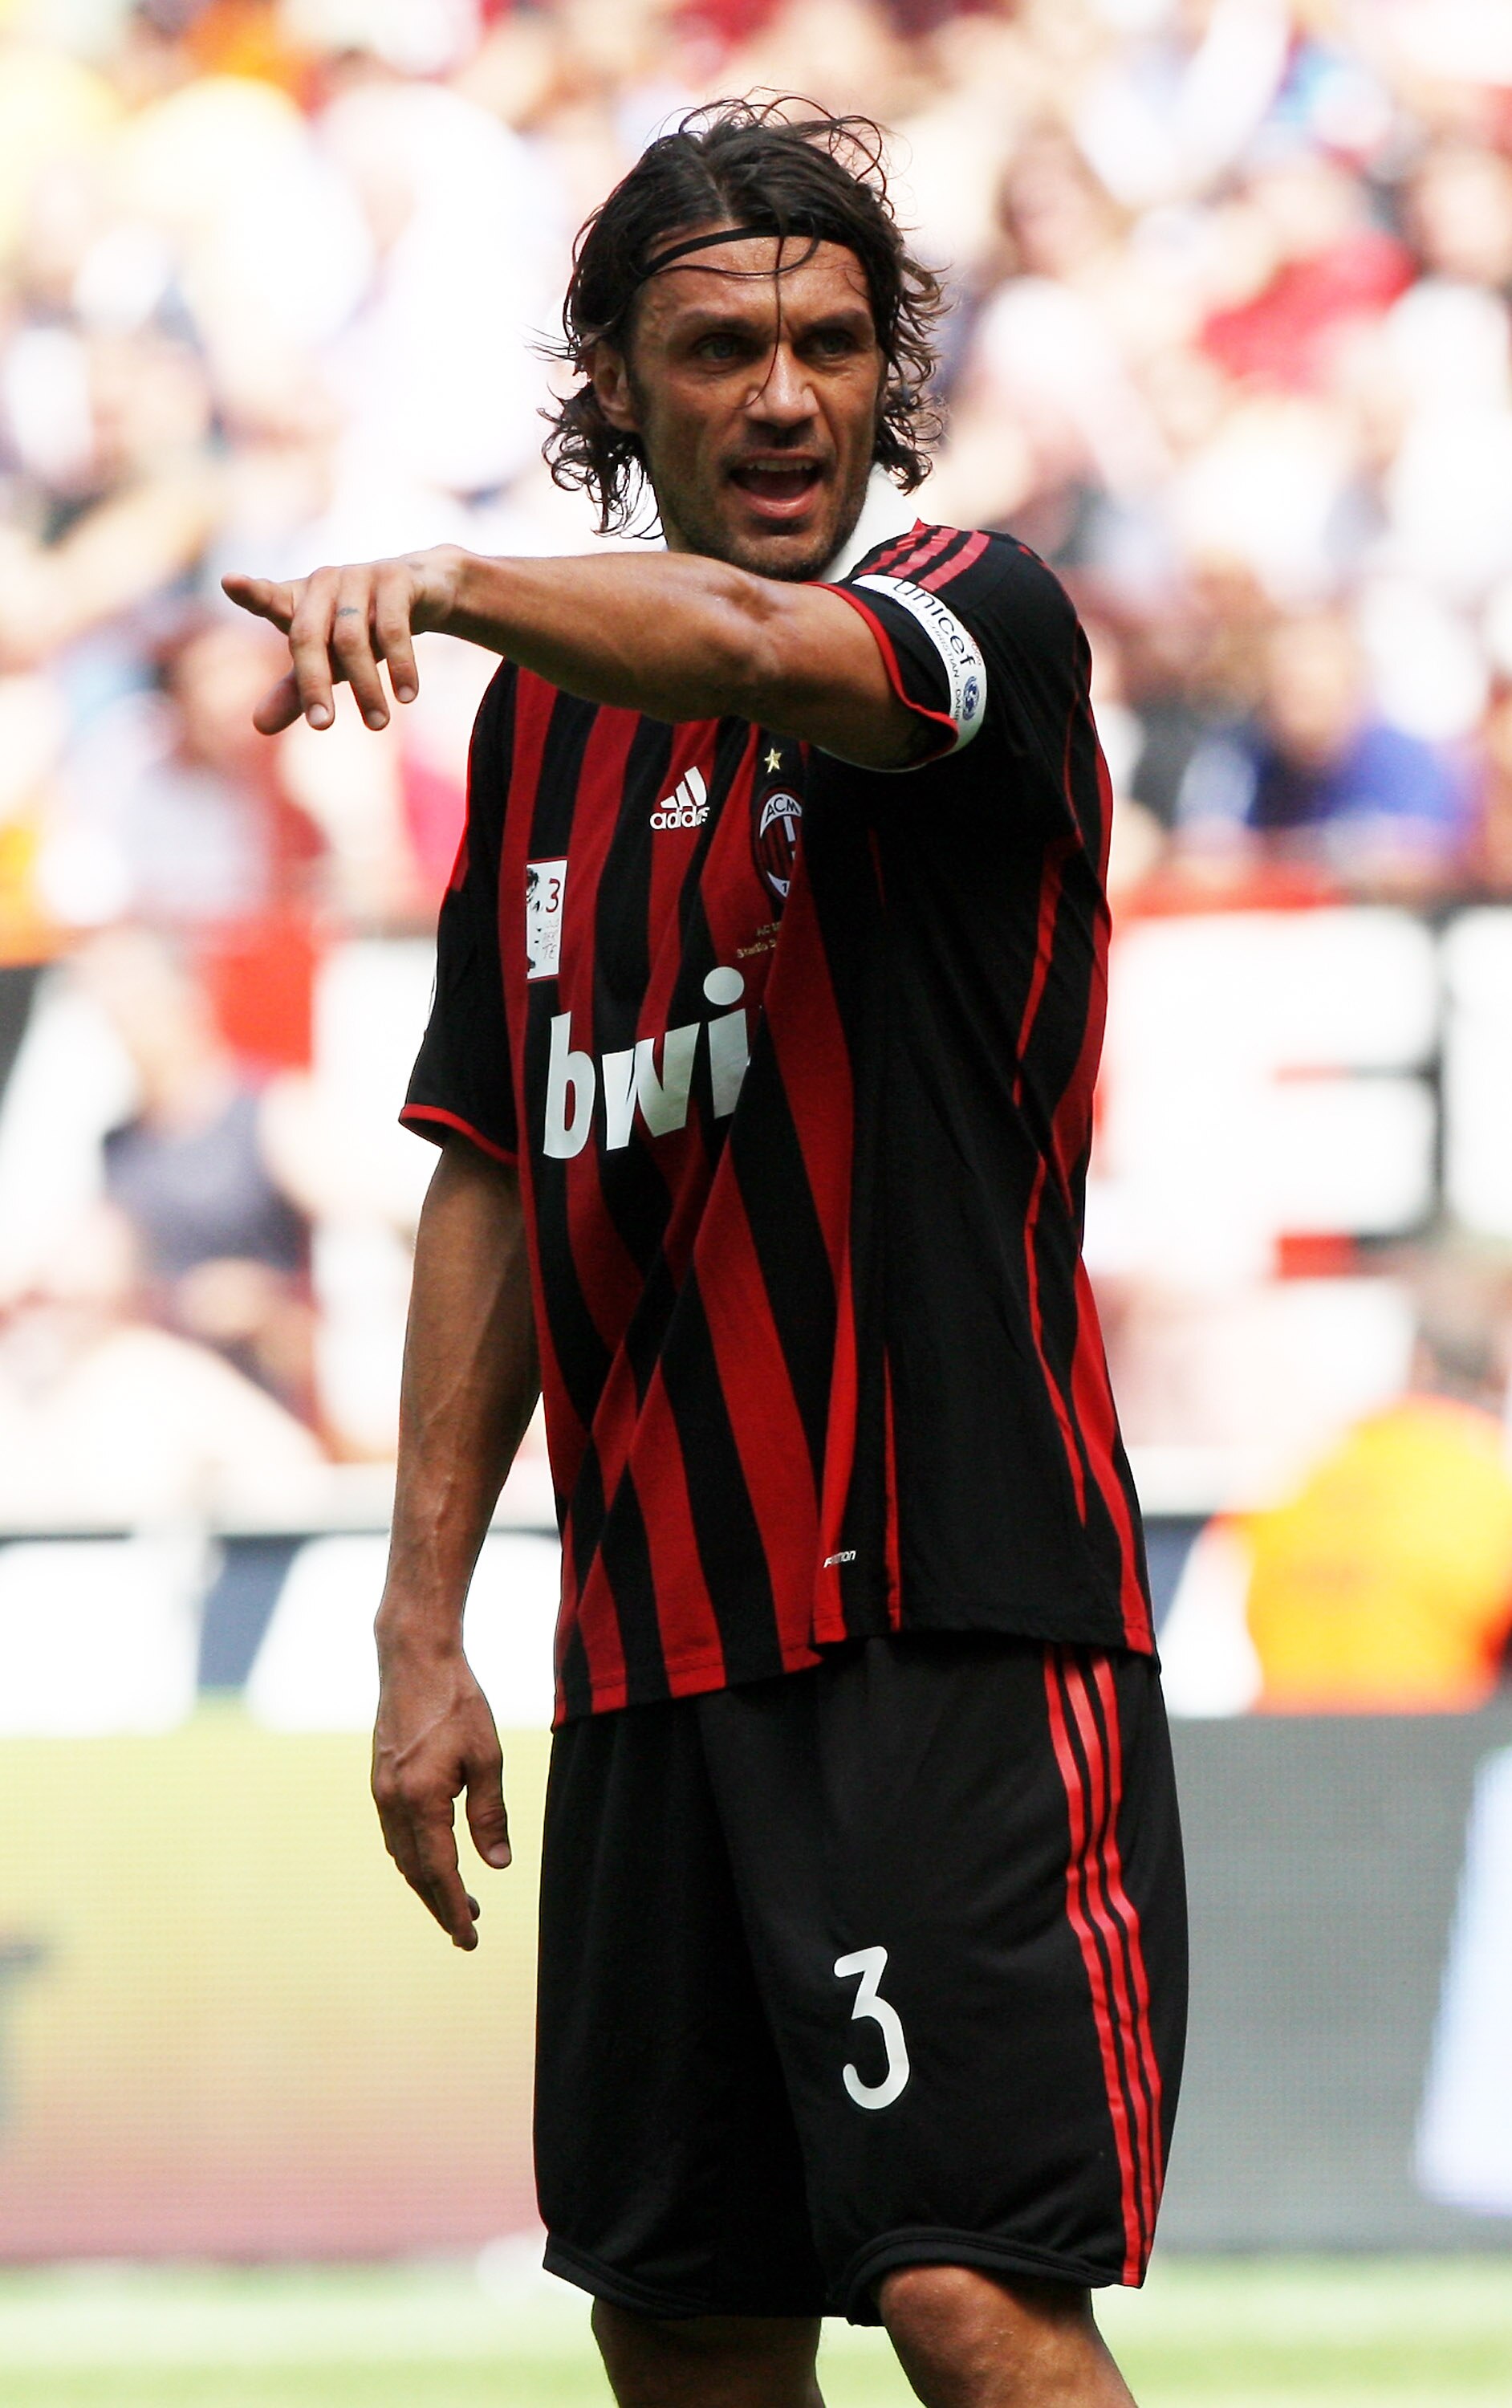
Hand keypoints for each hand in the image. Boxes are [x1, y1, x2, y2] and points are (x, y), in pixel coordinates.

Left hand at [222, 545, 462, 735]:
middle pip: (308, 636)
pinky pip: (393, 628)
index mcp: (299, 600)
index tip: (229, 582)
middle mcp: (323, 582)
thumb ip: (295, 691)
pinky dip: (400, 666)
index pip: (269, 597)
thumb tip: (258, 727)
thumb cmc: (364, 628)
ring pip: (352, 638)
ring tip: (378, 725)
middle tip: (322, 726)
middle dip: (314, 684)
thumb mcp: (329, 661)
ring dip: (366, 687)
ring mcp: (359, 575)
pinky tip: (407, 696)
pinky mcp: (396, 577)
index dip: (251, 592)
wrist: (424, 591)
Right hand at [370, 1635, 510, 1949]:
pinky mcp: (380, 1780)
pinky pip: (394, 1834)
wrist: (414, 1659)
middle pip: (415, 1872)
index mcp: (421, 1799)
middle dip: (439, 1905)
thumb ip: (490, 1814)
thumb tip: (497, 1865)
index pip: (438, 1872)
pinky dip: (413, 1857)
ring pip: (401, 1855)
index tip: (468, 1938)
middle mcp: (393, 1801)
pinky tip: (433, 1860)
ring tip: (457, 1901)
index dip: (453, 1909)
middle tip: (467, 1932)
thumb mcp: (487, 1757)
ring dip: (426, 1883)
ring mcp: (381, 1791)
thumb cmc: (457, 1701)